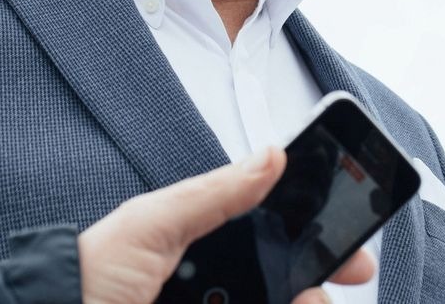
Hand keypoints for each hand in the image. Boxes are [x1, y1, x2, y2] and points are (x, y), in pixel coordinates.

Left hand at [78, 147, 374, 303]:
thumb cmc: (92, 278)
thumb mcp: (153, 223)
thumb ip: (216, 193)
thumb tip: (275, 155)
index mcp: (207, 247)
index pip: (273, 235)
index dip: (317, 236)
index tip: (352, 241)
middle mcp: (217, 289)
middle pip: (286, 283)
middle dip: (319, 280)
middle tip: (350, 275)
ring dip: (304, 301)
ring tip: (309, 301)